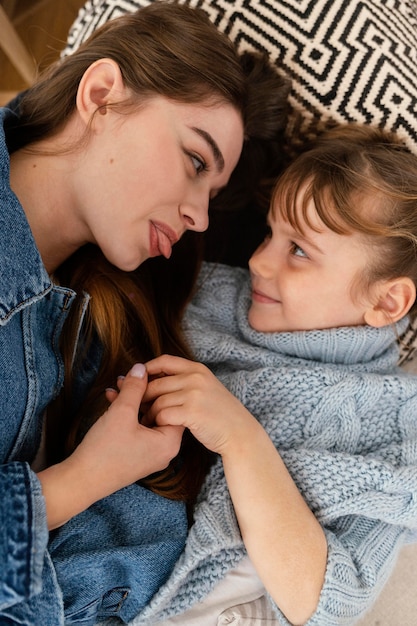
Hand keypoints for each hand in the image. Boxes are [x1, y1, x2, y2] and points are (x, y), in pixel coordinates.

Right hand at [38, 363, 183, 528]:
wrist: (81, 481)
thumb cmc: (104, 450)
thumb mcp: (121, 412)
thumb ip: (135, 388)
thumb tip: (142, 368)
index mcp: (169, 442)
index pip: (174, 406)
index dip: (159, 387)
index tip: (144, 375)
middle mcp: (165, 451)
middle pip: (160, 411)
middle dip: (141, 393)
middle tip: (127, 379)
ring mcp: (151, 455)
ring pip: (146, 419)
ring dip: (131, 402)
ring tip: (116, 387)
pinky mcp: (137, 457)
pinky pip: (138, 430)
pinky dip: (127, 416)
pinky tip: (112, 401)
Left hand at [143, 354, 258, 455]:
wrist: (240, 432)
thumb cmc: (220, 413)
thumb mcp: (206, 387)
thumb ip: (185, 380)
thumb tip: (151, 377)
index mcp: (197, 369)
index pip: (164, 361)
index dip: (147, 370)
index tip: (136, 381)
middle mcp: (195, 377)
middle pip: (156, 382)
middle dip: (140, 395)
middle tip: (133, 406)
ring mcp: (194, 394)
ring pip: (157, 400)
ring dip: (147, 413)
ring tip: (145, 420)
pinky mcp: (192, 412)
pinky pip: (163, 415)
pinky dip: (156, 422)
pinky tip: (156, 428)